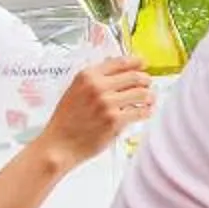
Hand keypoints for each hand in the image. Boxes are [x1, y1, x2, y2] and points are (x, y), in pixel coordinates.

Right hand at [36, 55, 153, 165]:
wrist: (59, 145)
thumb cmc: (66, 120)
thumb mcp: (75, 91)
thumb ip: (95, 80)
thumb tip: (118, 70)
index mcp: (87, 76)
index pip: (120, 62)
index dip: (136, 62)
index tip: (144, 64)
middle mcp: (98, 86)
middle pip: (135, 76)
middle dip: (146, 80)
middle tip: (148, 84)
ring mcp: (107, 103)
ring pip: (142, 93)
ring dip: (149, 96)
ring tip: (149, 99)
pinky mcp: (115, 120)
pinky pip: (140, 112)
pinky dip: (146, 111)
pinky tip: (145, 112)